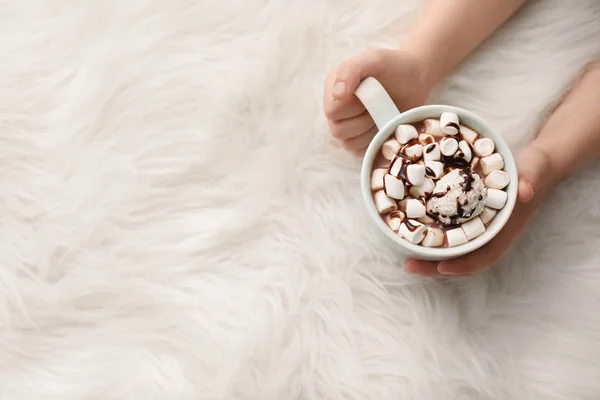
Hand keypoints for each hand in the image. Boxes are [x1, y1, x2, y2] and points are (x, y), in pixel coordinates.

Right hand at [323, 48, 433, 155]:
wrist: (415, 78)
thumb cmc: (393, 66)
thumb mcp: (373, 59)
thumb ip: (350, 71)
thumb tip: (337, 94)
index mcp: (333, 88)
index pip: (332, 112)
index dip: (352, 108)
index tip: (370, 94)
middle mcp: (336, 108)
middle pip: (338, 131)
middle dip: (363, 120)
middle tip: (380, 105)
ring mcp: (348, 126)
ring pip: (349, 143)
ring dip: (370, 131)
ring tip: (383, 113)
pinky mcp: (361, 140)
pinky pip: (361, 151)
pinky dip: (375, 141)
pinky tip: (384, 125)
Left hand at [406, 145, 554, 276]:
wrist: (535, 166)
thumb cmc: (533, 171)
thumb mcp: (532, 172)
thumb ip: (529, 181)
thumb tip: (526, 192)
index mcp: (504, 231)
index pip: (485, 257)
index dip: (463, 265)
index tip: (441, 268)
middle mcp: (490, 235)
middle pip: (463, 259)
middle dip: (436, 266)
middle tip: (409, 265)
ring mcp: (478, 228)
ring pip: (453, 250)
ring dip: (431, 256)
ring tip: (406, 258)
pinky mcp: (468, 218)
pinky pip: (449, 232)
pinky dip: (432, 237)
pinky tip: (412, 233)